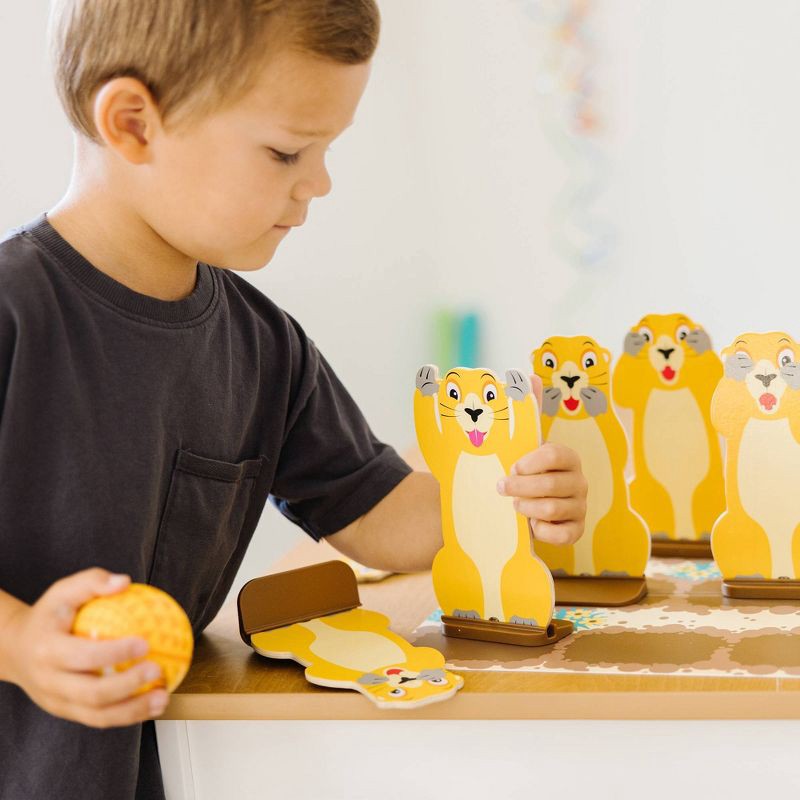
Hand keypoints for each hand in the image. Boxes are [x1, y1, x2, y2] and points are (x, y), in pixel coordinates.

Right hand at [1, 568, 168, 727]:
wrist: (15, 650)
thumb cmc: (48, 616)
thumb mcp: (63, 592)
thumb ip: (92, 582)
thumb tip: (124, 582)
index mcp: (47, 651)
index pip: (83, 655)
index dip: (115, 653)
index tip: (146, 643)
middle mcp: (49, 682)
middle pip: (91, 693)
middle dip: (128, 686)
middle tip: (157, 670)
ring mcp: (57, 702)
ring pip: (96, 716)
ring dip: (133, 711)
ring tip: (163, 698)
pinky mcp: (66, 713)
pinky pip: (99, 719)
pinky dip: (128, 716)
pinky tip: (153, 705)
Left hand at [496, 442, 586, 544]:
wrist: (544, 502)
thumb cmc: (533, 479)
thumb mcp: (530, 464)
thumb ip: (522, 466)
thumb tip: (507, 478)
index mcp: (570, 460)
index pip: (554, 456)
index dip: (529, 463)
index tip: (514, 469)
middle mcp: (579, 483)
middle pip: (551, 484)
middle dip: (520, 486)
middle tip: (502, 487)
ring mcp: (580, 507)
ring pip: (552, 509)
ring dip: (527, 507)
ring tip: (517, 504)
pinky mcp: (577, 529)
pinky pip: (561, 535)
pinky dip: (541, 530)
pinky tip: (532, 523)